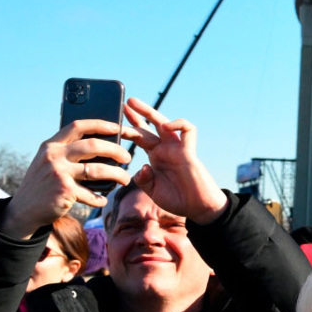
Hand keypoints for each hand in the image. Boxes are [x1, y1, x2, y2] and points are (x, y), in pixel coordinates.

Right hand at [0, 120, 136, 239]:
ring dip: (117, 175)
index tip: (118, 127)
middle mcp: (53, 156)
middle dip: (116, 150)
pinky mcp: (64, 191)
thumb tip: (103, 145)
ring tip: (125, 179)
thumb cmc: (43, 184)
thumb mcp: (48, 162)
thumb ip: (67, 152)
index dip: (100, 124)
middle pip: (93, 145)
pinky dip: (100, 199)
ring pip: (98, 170)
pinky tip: (103, 200)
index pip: (78, 126)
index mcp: (51, 145)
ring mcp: (59, 173)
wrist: (23, 210)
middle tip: (128, 157)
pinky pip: (92, 194)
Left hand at [122, 98, 226, 223]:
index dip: (127, 129)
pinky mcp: (189, 152)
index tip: (112, 123)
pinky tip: (166, 126)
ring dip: (149, 112)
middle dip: (135, 115)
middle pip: (149, 126)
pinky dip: (178, 124)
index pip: (139, 137)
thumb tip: (141, 166)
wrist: (198, 208)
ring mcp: (177, 149)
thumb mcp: (152, 191)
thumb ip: (143, 179)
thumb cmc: (177, 199)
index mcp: (155, 157)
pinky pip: (188, 131)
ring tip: (134, 104)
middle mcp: (165, 149)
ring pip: (164, 123)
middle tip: (122, 104)